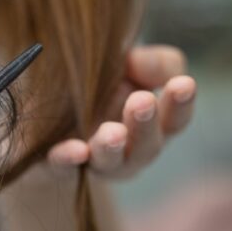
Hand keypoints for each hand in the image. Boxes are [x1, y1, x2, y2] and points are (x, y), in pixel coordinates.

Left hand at [44, 45, 196, 179]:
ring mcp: (95, 161)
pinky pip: (65, 168)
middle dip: (146, 124)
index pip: (175, 118)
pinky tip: (75, 151)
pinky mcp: (58, 164)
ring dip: (112, 146)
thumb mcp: (128, 66)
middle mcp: (129, 149)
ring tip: (113, 133)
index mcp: (152, 123)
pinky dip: (69, 159)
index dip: (181, 103)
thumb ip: (150, 63)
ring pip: (111, 161)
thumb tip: (141, 62)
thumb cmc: (100, 87)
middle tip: (142, 101)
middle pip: (147, 145)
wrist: (47, 118)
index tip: (184, 84)